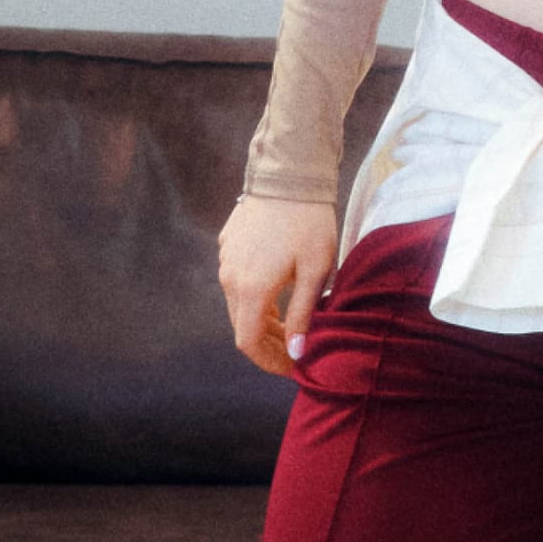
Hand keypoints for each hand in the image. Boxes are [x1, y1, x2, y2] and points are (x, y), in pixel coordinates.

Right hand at [218, 196, 339, 373]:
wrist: (290, 173)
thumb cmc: (311, 222)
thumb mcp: (317, 272)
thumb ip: (304, 315)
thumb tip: (298, 354)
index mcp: (251, 288)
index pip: (248, 343)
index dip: (269, 361)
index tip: (292, 367)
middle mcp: (230, 277)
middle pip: (242, 326)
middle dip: (269, 343)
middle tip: (299, 347)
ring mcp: (225, 260)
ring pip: (239, 304)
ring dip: (263, 319)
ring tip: (294, 322)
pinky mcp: (227, 245)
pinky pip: (238, 281)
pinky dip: (256, 297)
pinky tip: (281, 290)